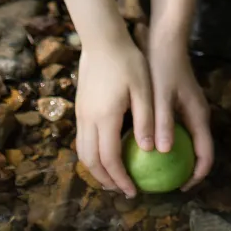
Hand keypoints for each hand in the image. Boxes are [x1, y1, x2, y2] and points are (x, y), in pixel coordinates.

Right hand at [75, 31, 153, 195]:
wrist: (102, 40)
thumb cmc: (128, 62)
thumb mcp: (143, 90)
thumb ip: (146, 120)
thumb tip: (149, 150)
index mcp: (105, 118)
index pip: (109, 159)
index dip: (120, 179)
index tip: (133, 191)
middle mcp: (88, 120)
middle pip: (91, 161)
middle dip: (105, 180)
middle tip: (122, 190)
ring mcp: (81, 113)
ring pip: (82, 152)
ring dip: (96, 169)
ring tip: (113, 177)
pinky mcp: (80, 107)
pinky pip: (82, 140)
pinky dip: (92, 154)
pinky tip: (106, 152)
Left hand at [147, 24, 213, 188]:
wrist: (166, 38)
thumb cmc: (163, 66)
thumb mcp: (161, 95)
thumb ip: (164, 122)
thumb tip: (165, 152)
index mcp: (198, 116)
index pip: (206, 156)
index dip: (196, 176)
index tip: (179, 189)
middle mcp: (197, 116)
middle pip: (198, 152)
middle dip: (184, 171)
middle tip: (162, 183)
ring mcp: (190, 110)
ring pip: (187, 143)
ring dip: (175, 158)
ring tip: (153, 170)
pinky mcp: (180, 105)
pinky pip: (178, 132)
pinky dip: (167, 143)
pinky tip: (146, 147)